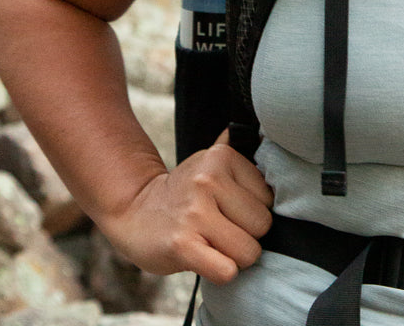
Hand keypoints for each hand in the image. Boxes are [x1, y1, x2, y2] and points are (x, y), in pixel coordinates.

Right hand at [99, 130, 273, 284]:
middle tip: (222, 230)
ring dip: (235, 257)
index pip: (269, 198)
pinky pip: (227, 271)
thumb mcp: (209, 162)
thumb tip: (264, 131)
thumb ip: (236, 149)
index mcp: (222, 157)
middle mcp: (208, 180)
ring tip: (213, 244)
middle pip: (262, 226)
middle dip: (247, 236)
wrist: (135, 210)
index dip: (253, 211)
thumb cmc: (184, 193)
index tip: (231, 210)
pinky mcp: (182, 245)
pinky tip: (205, 260)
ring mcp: (195, 212)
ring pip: (248, 251)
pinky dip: (222, 273)